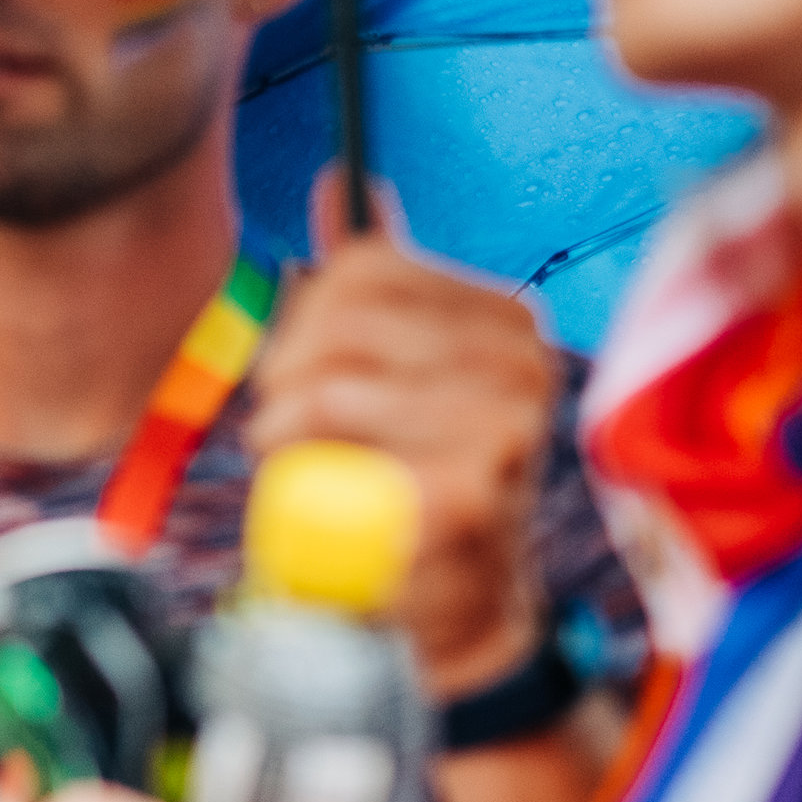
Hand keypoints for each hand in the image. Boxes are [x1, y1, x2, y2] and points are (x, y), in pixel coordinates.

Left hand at [248, 174, 559, 698]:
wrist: (450, 619)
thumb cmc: (405, 491)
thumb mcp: (388, 376)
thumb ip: (370, 285)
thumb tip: (343, 182)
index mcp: (502, 320)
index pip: (365, 268)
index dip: (302, 320)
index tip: (293, 376)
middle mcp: (520, 361)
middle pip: (342, 315)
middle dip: (284, 373)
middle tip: (280, 431)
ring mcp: (504, 424)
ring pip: (333, 382)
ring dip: (286, 431)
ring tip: (301, 470)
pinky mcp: (470, 490)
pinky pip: (344, 459)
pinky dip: (311, 488)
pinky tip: (335, 514)